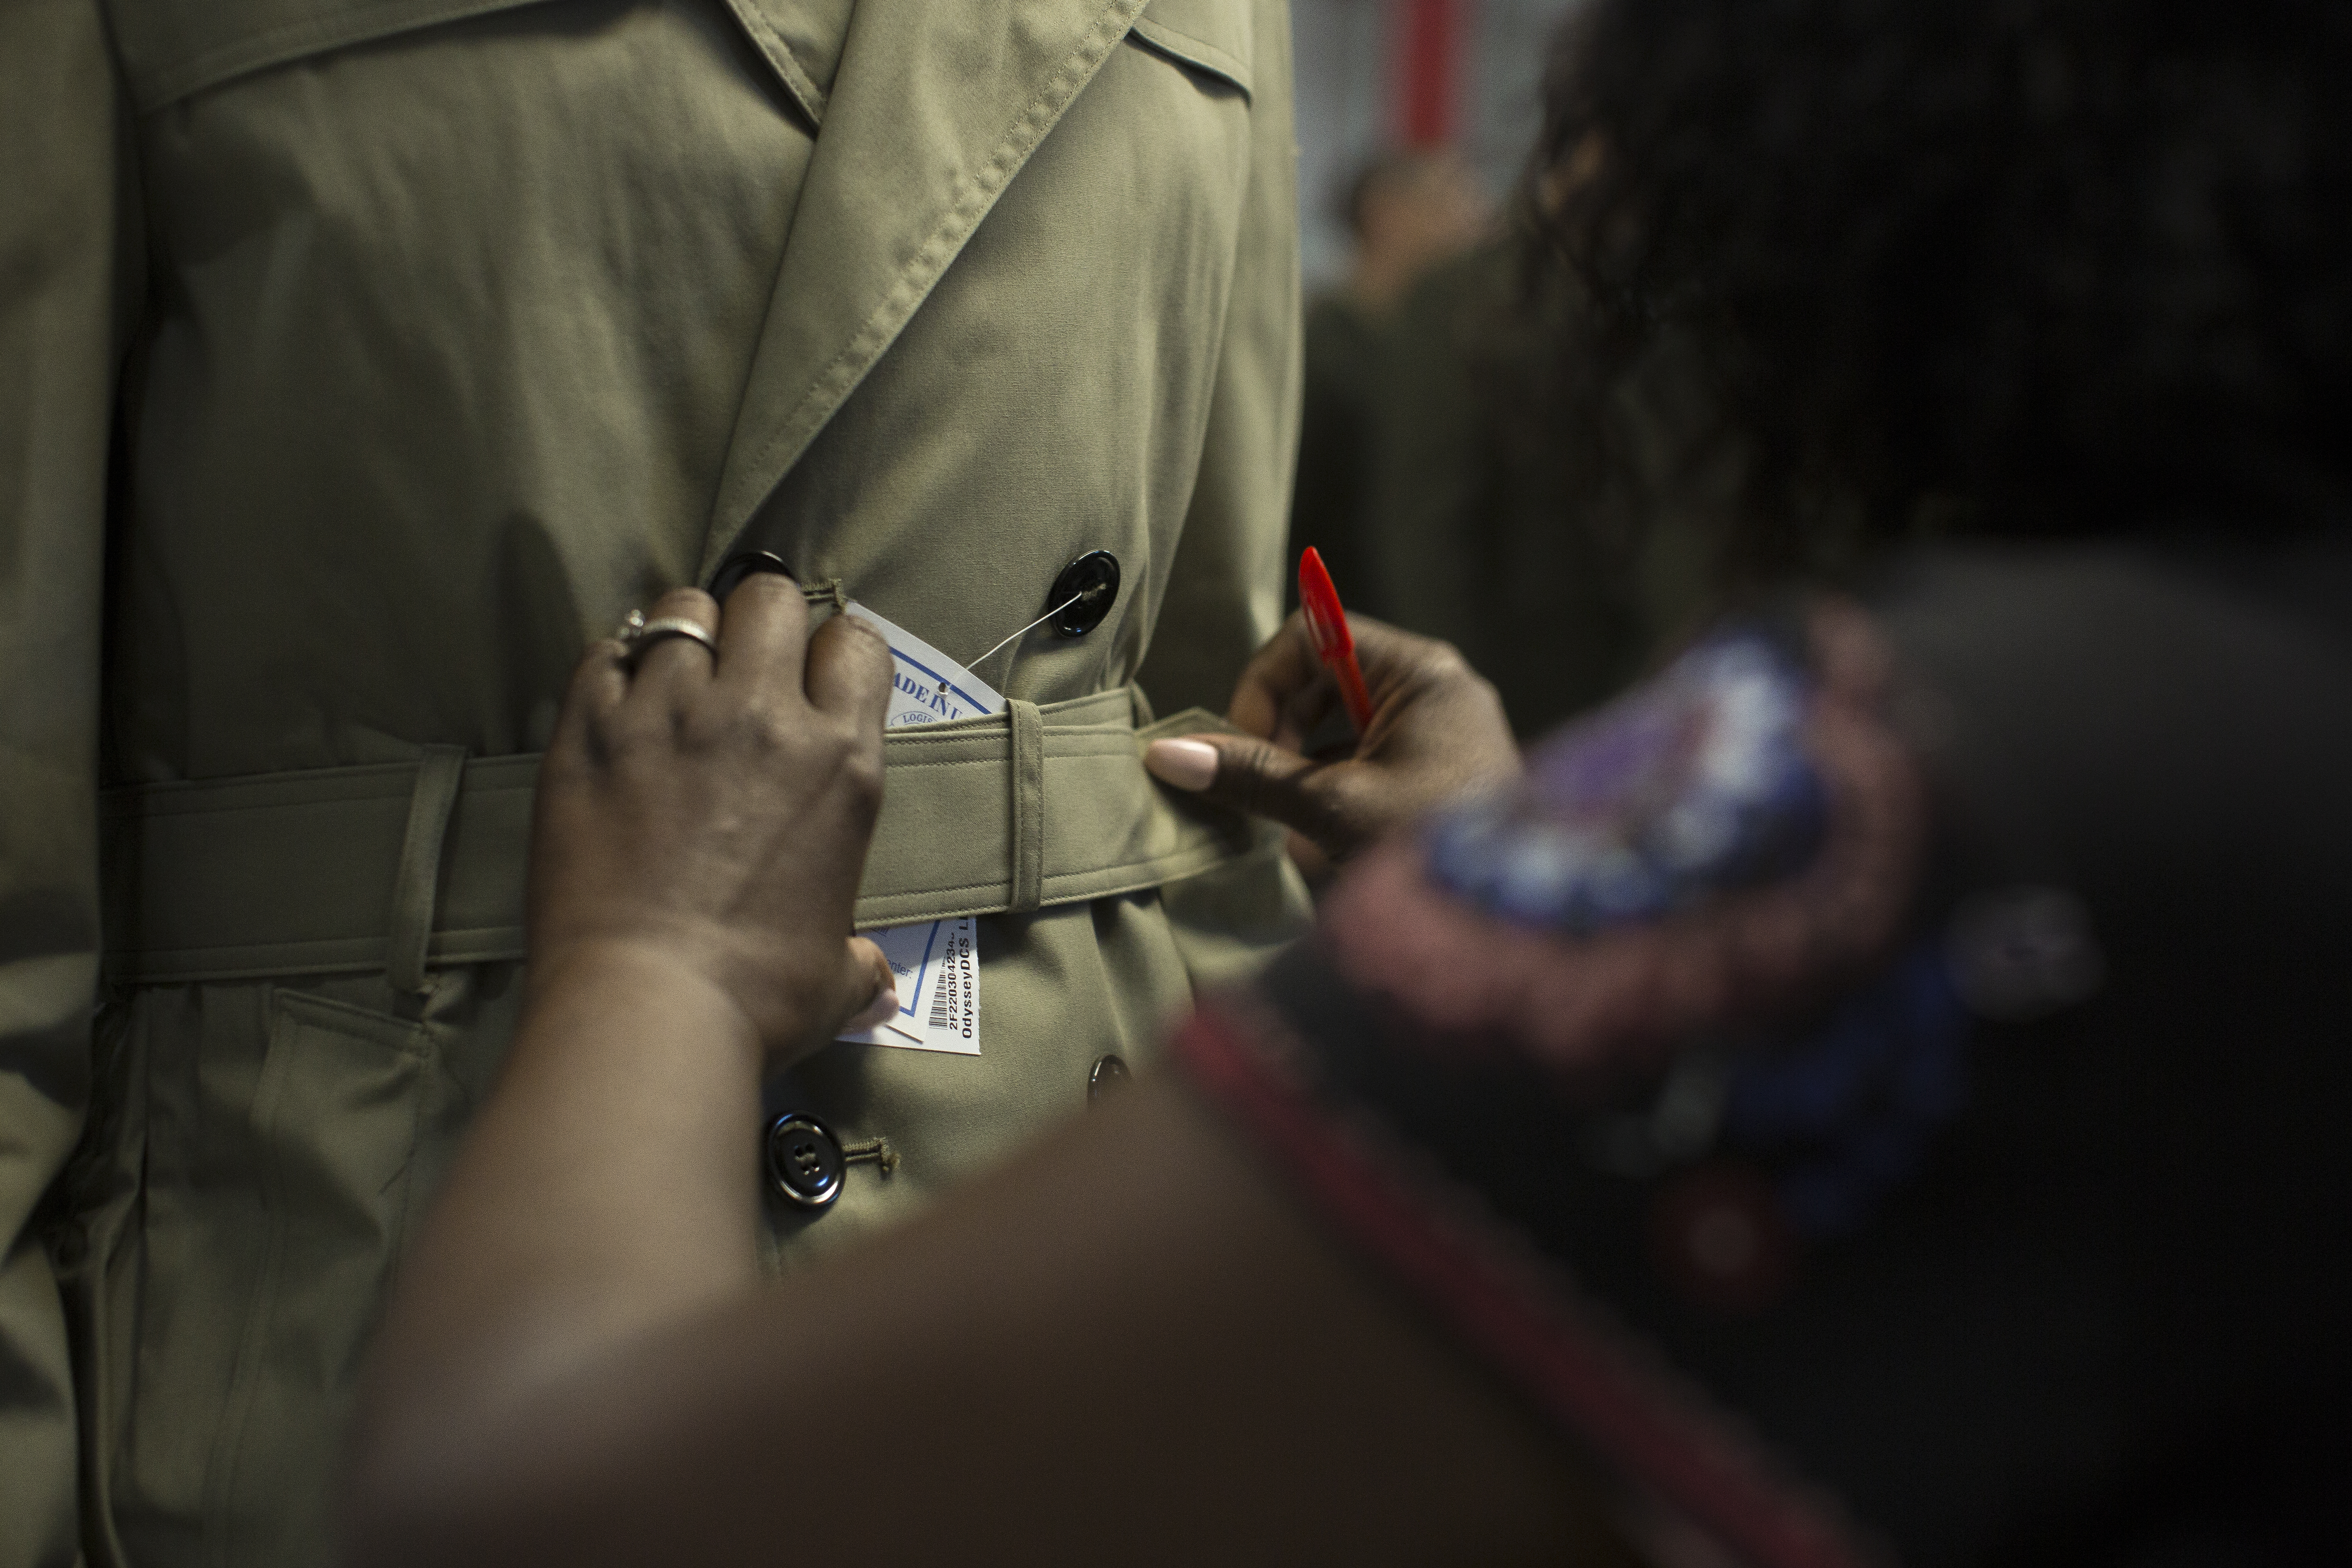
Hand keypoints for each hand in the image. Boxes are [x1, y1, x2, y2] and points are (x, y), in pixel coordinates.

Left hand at [527, 577, 898, 1061]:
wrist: (648, 1013)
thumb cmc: (757, 1000)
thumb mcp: (835, 975)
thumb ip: (859, 963)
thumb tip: (876, 987)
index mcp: (840, 764)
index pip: (856, 644)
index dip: (834, 655)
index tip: (815, 683)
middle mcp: (763, 718)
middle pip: (769, 598)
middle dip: (760, 623)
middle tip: (741, 670)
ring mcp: (670, 715)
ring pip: (683, 609)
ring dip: (684, 636)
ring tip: (673, 680)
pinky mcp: (590, 733)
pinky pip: (603, 653)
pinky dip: (611, 668)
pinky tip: (615, 705)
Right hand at [1144, 611, 1519, 864]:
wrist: (1508, 923)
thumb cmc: (1432, 847)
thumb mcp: (1332, 806)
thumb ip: (1252, 775)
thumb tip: (1165, 754)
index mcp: (1421, 673)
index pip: (1314, 635)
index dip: (1265, 684)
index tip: (1246, 745)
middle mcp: (1435, 689)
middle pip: (1324, 676)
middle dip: (1280, 727)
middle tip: (1261, 787)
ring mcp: (1439, 732)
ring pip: (1340, 721)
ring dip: (1300, 761)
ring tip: (1286, 817)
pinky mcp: (1436, 773)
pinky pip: (1364, 757)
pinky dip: (1329, 785)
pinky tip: (1316, 835)